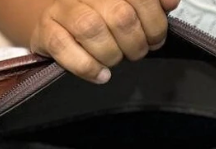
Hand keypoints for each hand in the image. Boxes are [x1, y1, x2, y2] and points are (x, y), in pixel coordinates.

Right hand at [30, 0, 178, 83]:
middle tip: (137, 51)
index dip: (155, 22)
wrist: (52, 19)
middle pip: (121, 16)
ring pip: (92, 30)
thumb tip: (170, 3)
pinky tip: (102, 75)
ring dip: (113, 55)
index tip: (155, 38)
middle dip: (136, 43)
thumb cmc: (98, 14)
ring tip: (116, 60)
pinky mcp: (45, 31)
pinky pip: (65, 49)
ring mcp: (61, 8)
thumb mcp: (126, 4)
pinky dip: (88, 67)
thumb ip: (150, 3)